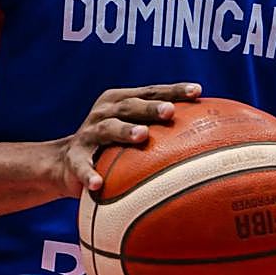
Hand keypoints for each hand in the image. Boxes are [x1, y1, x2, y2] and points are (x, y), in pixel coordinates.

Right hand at [54, 82, 201, 196]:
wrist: (65, 162)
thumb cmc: (112, 145)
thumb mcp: (132, 131)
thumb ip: (161, 130)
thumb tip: (210, 139)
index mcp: (121, 101)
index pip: (152, 92)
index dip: (174, 90)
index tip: (197, 91)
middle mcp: (105, 112)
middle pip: (130, 106)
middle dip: (150, 107)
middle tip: (170, 112)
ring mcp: (88, 134)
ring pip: (107, 129)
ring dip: (124, 131)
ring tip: (142, 136)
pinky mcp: (74, 159)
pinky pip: (82, 167)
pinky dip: (89, 173)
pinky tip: (97, 184)